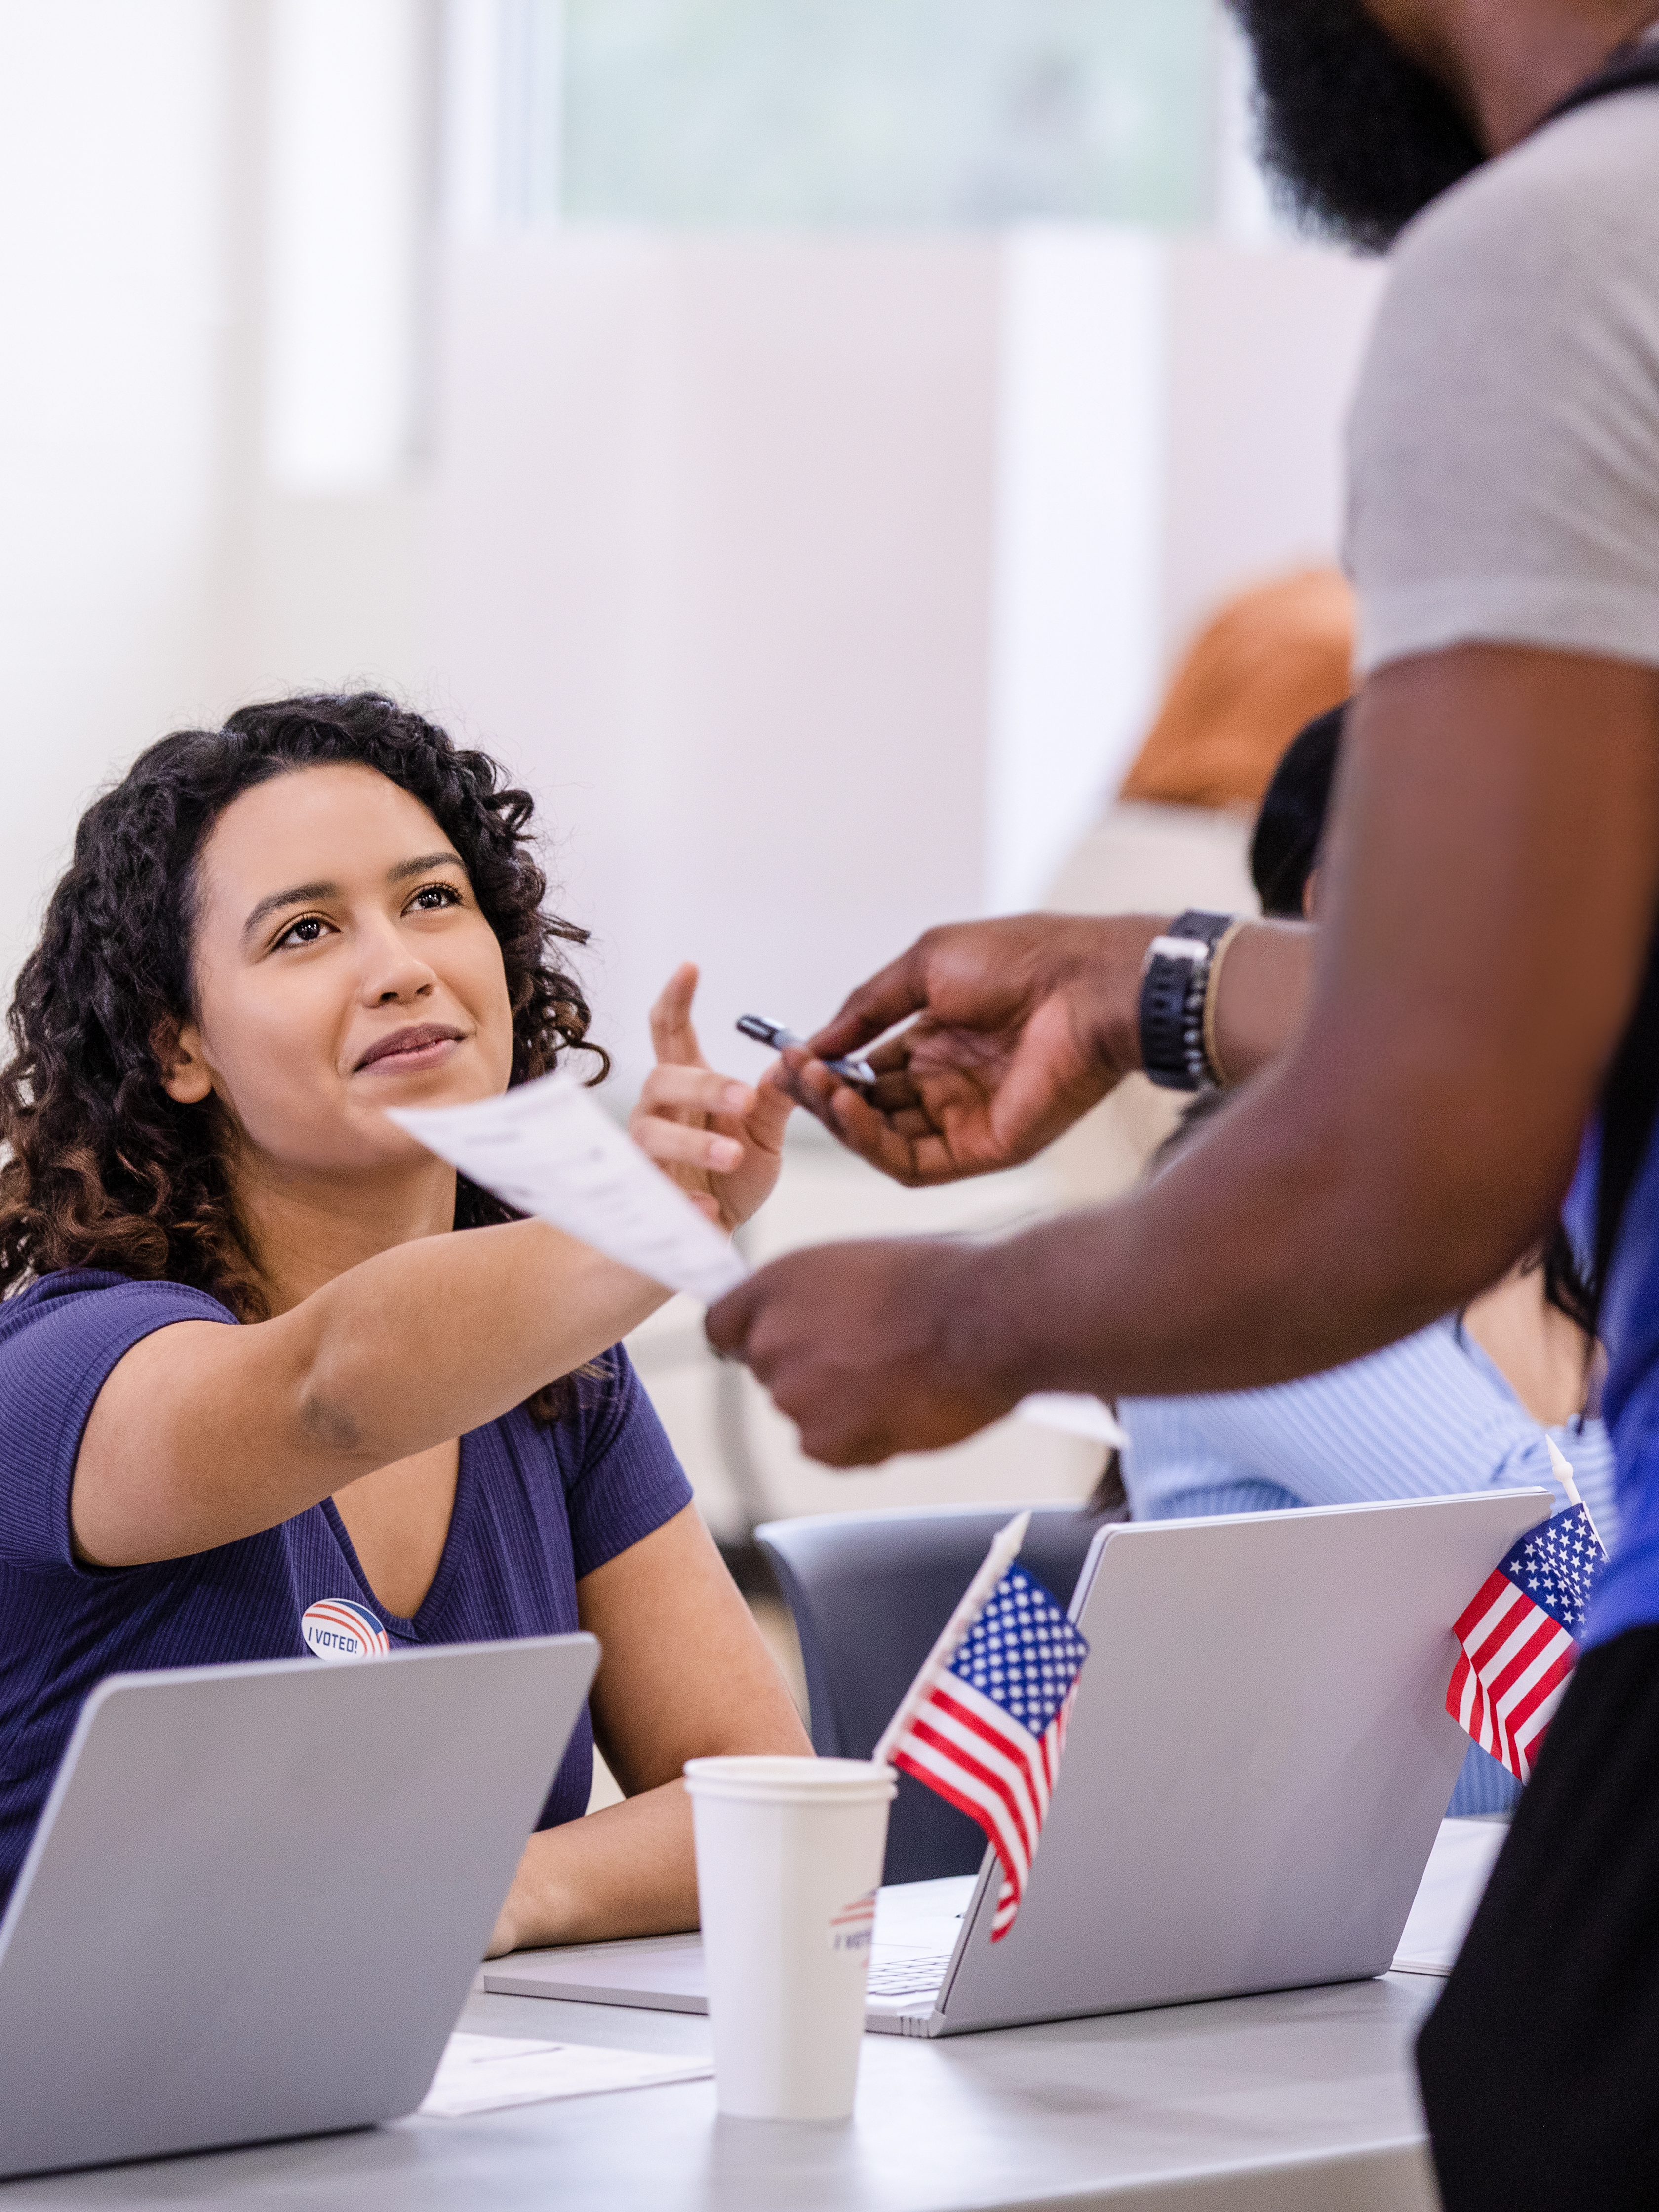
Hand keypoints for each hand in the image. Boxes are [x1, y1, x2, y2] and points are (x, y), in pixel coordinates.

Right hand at [630, 964, 792, 1233]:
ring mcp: (644, 1154)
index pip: (670, 1032)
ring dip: (692, 1143)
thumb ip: (777, 1097)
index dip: (676, 998)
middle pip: (662, 1079)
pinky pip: (656, 1194)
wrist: (712, 1231)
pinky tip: (709, 1209)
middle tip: (746, 1098)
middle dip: (703, 1086)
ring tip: (733, 1154)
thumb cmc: (732, 1173)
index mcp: (685, 1087)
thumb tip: (802, 1057)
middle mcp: (656, 1112)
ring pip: (651, 1135)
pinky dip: (685, 1201)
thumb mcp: (764, 1134)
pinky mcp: (647, 1199)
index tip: (691, 967)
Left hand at [706, 1238, 1018, 1465]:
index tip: (782, 1347)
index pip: (723, 1325)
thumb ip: (813, 1300)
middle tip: (871, 1360)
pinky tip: (906, 1408)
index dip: (753, 1337)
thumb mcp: (859, 1267)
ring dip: (842, 1408)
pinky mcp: (823, 1441)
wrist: (986, 1321)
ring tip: (900, 1379)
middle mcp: (771, 1337)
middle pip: (770, 1372)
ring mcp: (794, 1394)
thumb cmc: (942, 1282)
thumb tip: (804, 1325)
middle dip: (811, 1371)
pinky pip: (833, 1449)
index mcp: (777, 1282)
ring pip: (805, 1412)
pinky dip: (865, 1440)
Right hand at [774, 915, 1162, 1186]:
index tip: (786, 1059)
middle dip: (823, 1093)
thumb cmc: (1018, 960)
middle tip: (789, 1075)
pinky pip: (910, 1163)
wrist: (1084, 983)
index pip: (868, 1069)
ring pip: (881, 1140)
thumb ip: (866, 1008)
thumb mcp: (924, 967)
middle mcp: (949, 1085)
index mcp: (939, 1040)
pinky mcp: (983, 1150)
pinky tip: (846, 1106)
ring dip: (839, 1117)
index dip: (825, 1067)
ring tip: (812, 1085)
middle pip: (869, 1108)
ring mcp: (965, 1121)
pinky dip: (869, 1141)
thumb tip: (812, 1042)